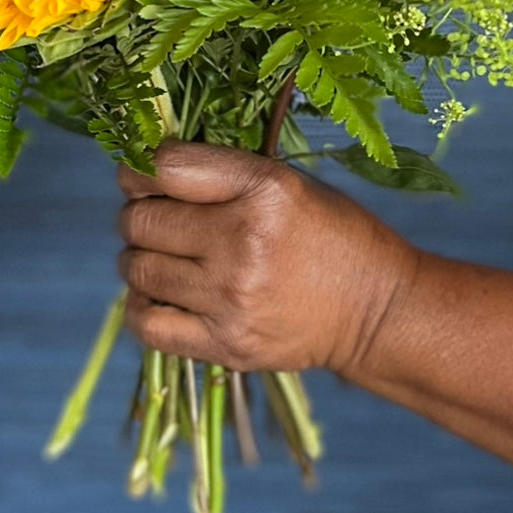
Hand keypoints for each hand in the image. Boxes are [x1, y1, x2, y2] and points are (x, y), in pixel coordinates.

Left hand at [116, 140, 417, 375]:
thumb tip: (145, 167)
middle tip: (154, 217)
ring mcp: (232, 299)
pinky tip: (159, 295)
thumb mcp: (286, 181)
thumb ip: (220, 172)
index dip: (138, 167)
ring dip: (139, 257)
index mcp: (263, 190)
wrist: (376, 309)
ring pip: (137, 270)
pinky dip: (142, 306)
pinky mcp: (227, 345)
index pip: (164, 168)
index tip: (140, 173)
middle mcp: (243, 243)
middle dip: (136, 214)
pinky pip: (148, 326)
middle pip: (141, 221)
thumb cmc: (330, 233)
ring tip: (162, 256)